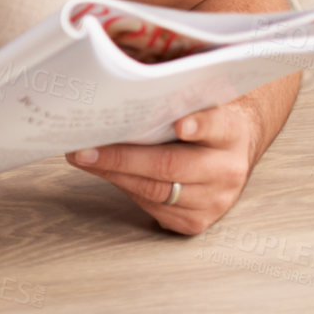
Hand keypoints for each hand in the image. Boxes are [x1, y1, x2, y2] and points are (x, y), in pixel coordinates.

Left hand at [66, 100, 264, 233]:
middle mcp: (227, 169)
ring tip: (82, 158)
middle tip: (85, 148)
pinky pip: (153, 207)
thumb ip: (174, 100)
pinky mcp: (196, 221)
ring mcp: (215, 200)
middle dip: (122, 157)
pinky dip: (124, 187)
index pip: (216, 126)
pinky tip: (103, 172)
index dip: (199, 125)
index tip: (179, 125)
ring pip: (156, 190)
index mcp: (231, 132)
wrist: (229, 156)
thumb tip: (121, 92)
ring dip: (113, 174)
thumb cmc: (201, 124)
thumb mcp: (198, 106)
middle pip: (171, 165)